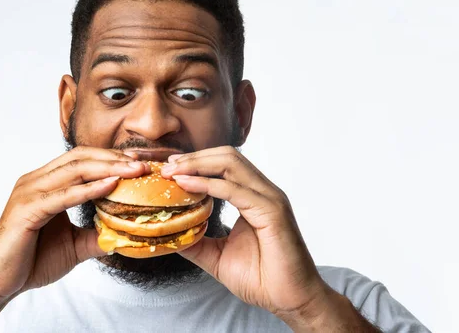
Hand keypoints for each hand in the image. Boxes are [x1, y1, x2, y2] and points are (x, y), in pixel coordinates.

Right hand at [0, 147, 149, 303]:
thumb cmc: (31, 261)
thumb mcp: (74, 245)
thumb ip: (96, 235)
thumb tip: (124, 235)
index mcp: (44, 183)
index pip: (82, 159)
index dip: (111, 158)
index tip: (139, 163)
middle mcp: (35, 180)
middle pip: (81, 158)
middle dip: (114, 159)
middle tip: (143, 164)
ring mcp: (29, 192)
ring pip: (74, 170)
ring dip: (108, 168)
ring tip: (135, 171)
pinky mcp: (27, 209)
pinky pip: (63, 195)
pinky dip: (89, 189)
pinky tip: (111, 185)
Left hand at [161, 146, 331, 325]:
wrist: (291, 301)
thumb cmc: (262, 279)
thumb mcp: (217, 256)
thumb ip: (195, 241)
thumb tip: (168, 233)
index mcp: (253, 196)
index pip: (223, 165)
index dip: (195, 162)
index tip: (169, 168)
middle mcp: (262, 192)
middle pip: (226, 156)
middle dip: (193, 158)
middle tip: (166, 167)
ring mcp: (269, 199)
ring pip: (231, 164)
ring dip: (197, 164)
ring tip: (173, 172)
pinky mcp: (272, 211)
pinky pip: (234, 190)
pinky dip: (207, 184)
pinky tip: (186, 185)